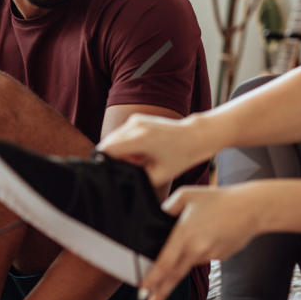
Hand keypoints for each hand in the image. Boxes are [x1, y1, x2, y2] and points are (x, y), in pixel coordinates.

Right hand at [97, 113, 213, 187]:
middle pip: (108, 143)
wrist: (194, 136)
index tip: (116, 172)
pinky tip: (140, 153)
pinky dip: (125, 145)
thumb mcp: (159, 175)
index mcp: (140, 138)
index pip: (107, 149)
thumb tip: (120, 181)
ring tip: (139, 160)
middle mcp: (135, 125)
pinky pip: (122, 134)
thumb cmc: (180, 157)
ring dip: (120, 152)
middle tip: (132, 167)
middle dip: (114, 158)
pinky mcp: (137, 119)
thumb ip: (136, 178)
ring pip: (114, 139)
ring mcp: (135, 120)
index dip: (106, 162)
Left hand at [141, 184, 260, 299]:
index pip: (164, 264)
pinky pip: (205, 255)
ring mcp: (210, 255)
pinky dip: (204, 248)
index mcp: (184, 235)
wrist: (252, 209)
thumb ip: (168, 207)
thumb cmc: (219, 199)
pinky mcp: (220, 257)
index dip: (152, 281)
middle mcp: (196, 249)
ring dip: (188, 255)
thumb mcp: (186, 195)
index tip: (142, 294)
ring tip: (204, 230)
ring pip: (191, 261)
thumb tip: (159, 217)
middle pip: (174, 276)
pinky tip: (214, 231)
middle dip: (161, 294)